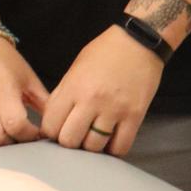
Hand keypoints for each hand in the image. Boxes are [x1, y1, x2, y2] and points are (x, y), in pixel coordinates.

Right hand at [0, 35, 48, 152]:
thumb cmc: (6, 62)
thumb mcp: (29, 79)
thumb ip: (44, 104)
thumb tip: (57, 128)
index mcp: (2, 87)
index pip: (15, 123)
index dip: (29, 135)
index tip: (38, 134)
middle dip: (13, 145)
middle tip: (24, 141)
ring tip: (10, 143)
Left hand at [39, 26, 164, 156]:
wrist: (138, 42)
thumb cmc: (105, 52)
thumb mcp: (76, 67)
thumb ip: (64, 93)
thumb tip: (53, 119)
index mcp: (74, 86)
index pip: (51, 125)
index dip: (51, 131)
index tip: (58, 129)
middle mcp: (92, 100)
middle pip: (70, 141)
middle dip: (70, 141)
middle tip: (76, 133)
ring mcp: (114, 110)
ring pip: (94, 147)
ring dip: (92, 146)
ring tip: (94, 135)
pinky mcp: (134, 116)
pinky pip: (120, 147)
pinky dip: (113, 148)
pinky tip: (111, 139)